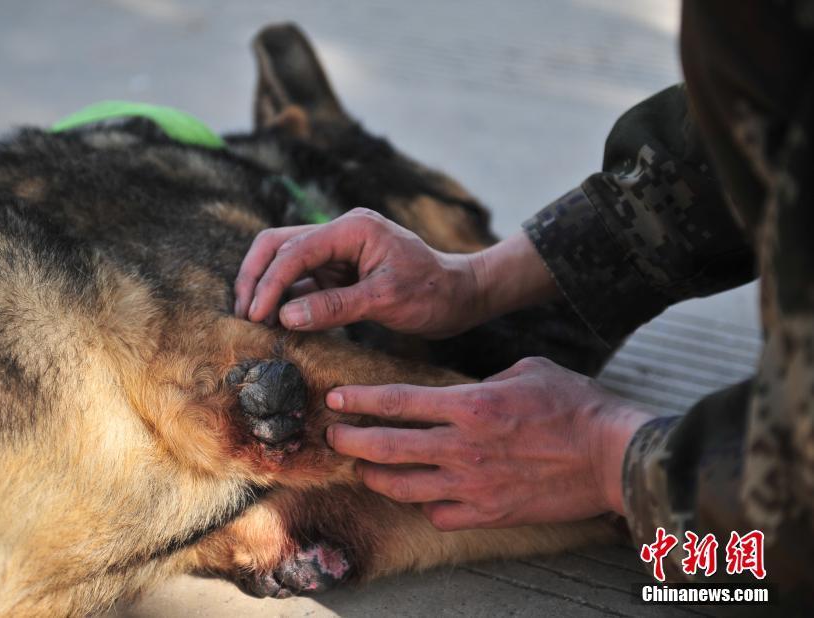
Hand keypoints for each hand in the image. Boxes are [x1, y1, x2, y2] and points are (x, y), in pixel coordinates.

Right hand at [234, 208, 480, 336]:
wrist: (460, 296)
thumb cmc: (432, 293)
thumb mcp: (385, 300)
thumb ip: (334, 307)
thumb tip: (285, 317)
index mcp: (352, 228)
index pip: (295, 250)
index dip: (270, 282)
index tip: (255, 314)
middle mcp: (340, 233)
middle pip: (278, 245)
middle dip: (256, 277)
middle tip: (243, 313)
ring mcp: (337, 253)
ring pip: (286, 264)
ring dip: (267, 290)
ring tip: (253, 323)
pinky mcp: (339, 273)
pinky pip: (302, 284)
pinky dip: (286, 302)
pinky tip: (276, 324)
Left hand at [324, 357, 653, 529]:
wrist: (613, 456)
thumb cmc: (576, 406)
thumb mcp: (528, 371)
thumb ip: (486, 380)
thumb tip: (463, 391)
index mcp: (470, 405)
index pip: (397, 401)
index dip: (359, 400)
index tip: (336, 399)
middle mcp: (463, 446)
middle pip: (387, 446)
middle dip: (350, 440)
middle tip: (332, 436)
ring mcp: (473, 484)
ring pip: (403, 486)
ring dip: (375, 476)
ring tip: (362, 469)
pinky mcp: (489, 512)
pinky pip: (439, 514)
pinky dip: (425, 504)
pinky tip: (421, 495)